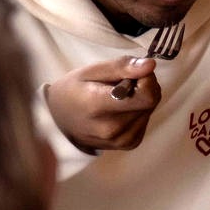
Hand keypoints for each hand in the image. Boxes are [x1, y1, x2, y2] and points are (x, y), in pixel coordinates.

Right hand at [43, 56, 162, 153]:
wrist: (57, 122)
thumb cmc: (72, 91)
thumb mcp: (89, 72)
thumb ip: (120, 67)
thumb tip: (150, 65)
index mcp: (99, 106)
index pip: (147, 95)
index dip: (146, 80)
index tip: (132, 74)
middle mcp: (112, 128)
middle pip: (151, 101)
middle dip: (143, 87)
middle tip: (121, 84)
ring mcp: (121, 139)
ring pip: (150, 111)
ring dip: (140, 100)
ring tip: (117, 99)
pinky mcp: (128, 144)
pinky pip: (145, 122)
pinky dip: (137, 113)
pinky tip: (119, 111)